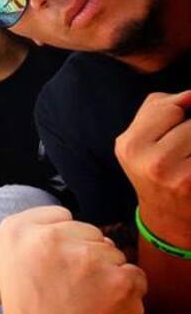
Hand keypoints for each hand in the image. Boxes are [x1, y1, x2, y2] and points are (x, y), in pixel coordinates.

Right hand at [0, 206, 146, 313]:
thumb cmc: (31, 310)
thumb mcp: (11, 257)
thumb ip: (37, 227)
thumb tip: (76, 223)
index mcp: (17, 231)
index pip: (62, 215)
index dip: (62, 242)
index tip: (51, 266)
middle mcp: (50, 238)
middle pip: (91, 232)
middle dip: (86, 256)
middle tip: (66, 286)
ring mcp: (88, 259)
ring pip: (114, 252)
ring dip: (105, 273)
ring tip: (82, 299)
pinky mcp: (120, 282)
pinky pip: (134, 275)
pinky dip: (125, 292)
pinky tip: (102, 307)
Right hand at [115, 90, 190, 243]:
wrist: (166, 217)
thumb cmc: (156, 165)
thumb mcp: (142, 136)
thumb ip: (161, 105)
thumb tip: (190, 96)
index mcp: (129, 145)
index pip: (171, 107)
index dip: (180, 113)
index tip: (177, 129)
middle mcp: (150, 162)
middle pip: (190, 123)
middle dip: (190, 131)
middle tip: (182, 149)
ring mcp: (177, 176)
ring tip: (186, 156)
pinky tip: (189, 168)